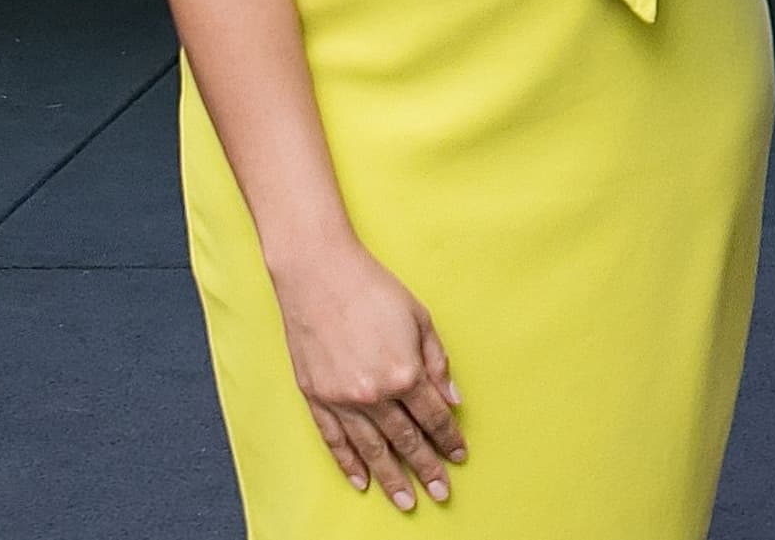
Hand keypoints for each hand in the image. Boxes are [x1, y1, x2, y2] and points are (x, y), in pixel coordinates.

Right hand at [268, 237, 466, 509]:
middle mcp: (373, 393)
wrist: (318, 274)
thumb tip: (452, 401)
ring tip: (405, 501)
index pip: (433, 418)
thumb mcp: (419, 319)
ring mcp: (341, 399)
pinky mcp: (315, 397)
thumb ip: (438, 363)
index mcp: (404, 372)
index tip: (459, 456)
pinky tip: (362, 480)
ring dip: (391, 478)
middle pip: (405, 441)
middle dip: (425, 469)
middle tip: (440, 493)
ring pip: (371, 449)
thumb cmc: (372, 290)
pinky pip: (335, 440)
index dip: (448, 439)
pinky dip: (349, 463)